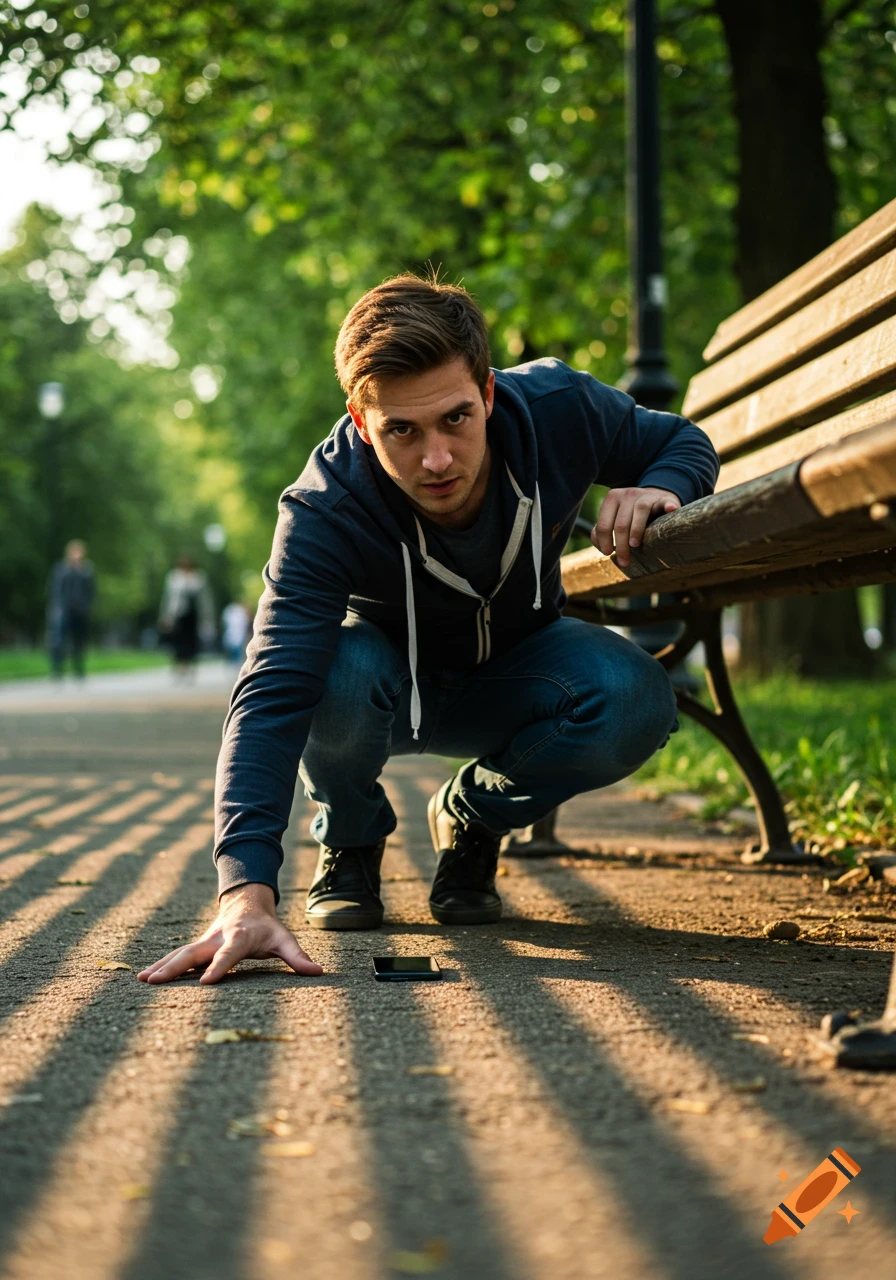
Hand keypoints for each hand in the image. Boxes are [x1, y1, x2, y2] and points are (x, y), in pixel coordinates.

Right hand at [137, 883, 322, 984]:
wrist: (247, 903)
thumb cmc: (267, 927)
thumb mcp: (284, 939)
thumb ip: (297, 957)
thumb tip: (319, 972)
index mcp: (239, 937)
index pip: (228, 954)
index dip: (218, 967)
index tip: (206, 983)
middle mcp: (216, 938)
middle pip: (193, 953)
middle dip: (175, 967)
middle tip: (156, 980)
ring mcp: (203, 941)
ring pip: (180, 954)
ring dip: (162, 966)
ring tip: (143, 980)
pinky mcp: (197, 947)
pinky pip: (177, 957)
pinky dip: (161, 965)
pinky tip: (144, 977)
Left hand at [592, 487, 680, 568]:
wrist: (656, 500)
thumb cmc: (631, 516)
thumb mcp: (615, 520)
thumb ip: (602, 532)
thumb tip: (599, 544)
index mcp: (612, 498)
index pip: (604, 524)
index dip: (604, 541)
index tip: (608, 554)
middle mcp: (628, 494)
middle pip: (621, 522)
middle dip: (621, 545)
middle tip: (624, 561)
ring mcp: (647, 495)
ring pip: (640, 510)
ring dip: (636, 529)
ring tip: (635, 545)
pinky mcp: (664, 498)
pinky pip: (665, 502)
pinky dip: (668, 506)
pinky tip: (670, 510)